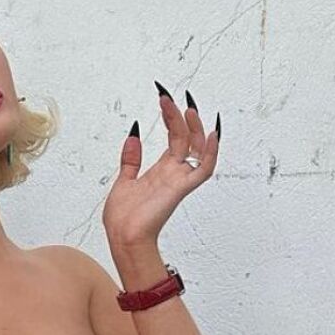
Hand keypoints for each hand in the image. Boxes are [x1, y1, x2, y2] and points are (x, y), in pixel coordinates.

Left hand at [102, 81, 220, 246]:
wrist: (123, 237)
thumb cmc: (123, 219)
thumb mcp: (124, 180)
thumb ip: (131, 159)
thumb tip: (132, 136)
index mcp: (161, 171)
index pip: (174, 138)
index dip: (172, 117)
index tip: (165, 98)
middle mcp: (173, 174)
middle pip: (184, 138)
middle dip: (178, 116)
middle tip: (168, 97)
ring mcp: (178, 181)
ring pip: (196, 149)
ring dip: (193, 128)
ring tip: (187, 109)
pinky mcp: (179, 189)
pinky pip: (203, 169)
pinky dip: (210, 153)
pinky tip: (211, 134)